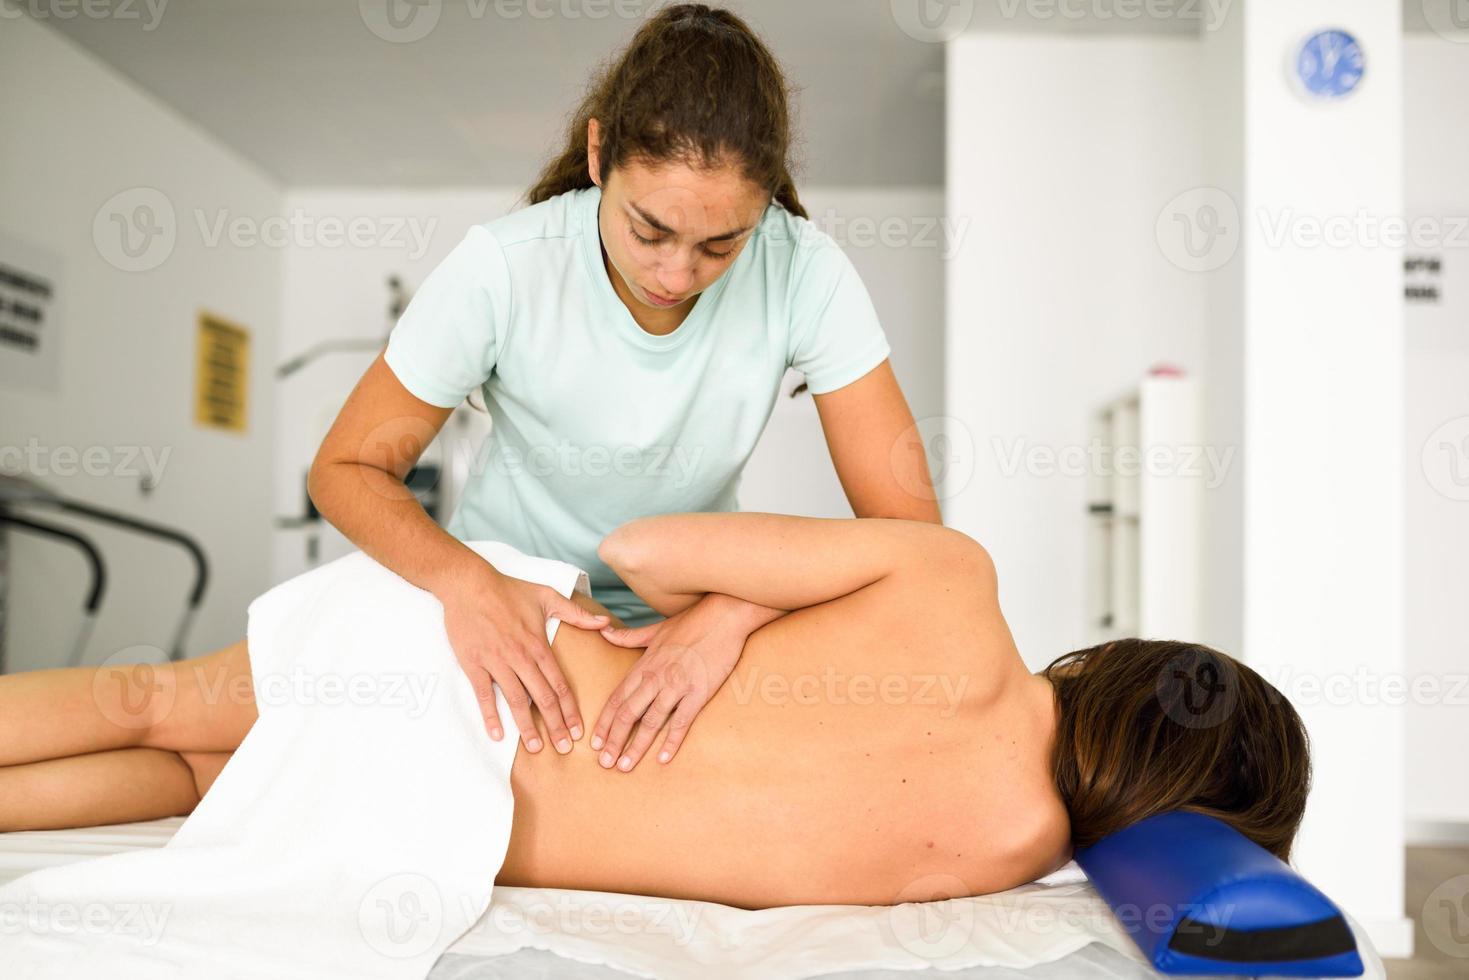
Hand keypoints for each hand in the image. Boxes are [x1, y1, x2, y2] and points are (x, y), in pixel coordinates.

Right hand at [438, 563, 608, 752]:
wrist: (469, 583)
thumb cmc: (507, 589)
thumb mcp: (546, 596)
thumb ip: (576, 614)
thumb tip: (604, 623)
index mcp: (539, 645)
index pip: (560, 685)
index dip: (570, 710)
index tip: (578, 730)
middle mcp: (520, 657)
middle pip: (542, 699)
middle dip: (555, 726)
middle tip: (564, 748)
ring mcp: (496, 662)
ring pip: (516, 701)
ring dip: (527, 727)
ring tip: (536, 747)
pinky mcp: (474, 664)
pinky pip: (484, 694)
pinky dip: (490, 715)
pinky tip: (497, 734)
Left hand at [591, 593, 781, 771]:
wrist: (724, 616)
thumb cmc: (693, 621)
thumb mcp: (656, 629)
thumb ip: (629, 637)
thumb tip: (605, 633)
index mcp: (644, 664)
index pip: (617, 698)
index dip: (604, 722)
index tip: (595, 742)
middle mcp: (656, 677)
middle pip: (627, 714)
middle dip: (613, 741)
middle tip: (605, 763)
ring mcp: (677, 685)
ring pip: (650, 722)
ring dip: (636, 747)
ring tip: (625, 766)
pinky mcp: (698, 692)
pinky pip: (681, 721)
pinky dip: (671, 742)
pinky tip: (663, 759)